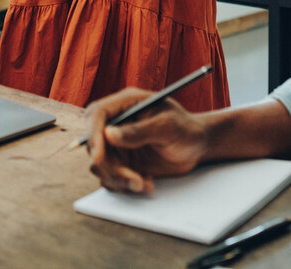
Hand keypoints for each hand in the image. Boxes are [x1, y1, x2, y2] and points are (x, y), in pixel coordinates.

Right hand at [85, 88, 208, 193]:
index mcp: (126, 103)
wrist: (197, 146)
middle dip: (110, 166)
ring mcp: (118, 144)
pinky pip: (110, 177)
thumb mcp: (168, 126)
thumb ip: (139, 130)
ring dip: (118, 179)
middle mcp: (117, 123)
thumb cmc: (186, 129)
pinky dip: (124, 186)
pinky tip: (146, 183)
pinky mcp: (122, 162)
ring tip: (144, 183)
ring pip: (100, 165)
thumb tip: (109, 134)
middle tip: (133, 180)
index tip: (100, 157)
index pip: (96, 114)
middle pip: (94, 144)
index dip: (92, 135)